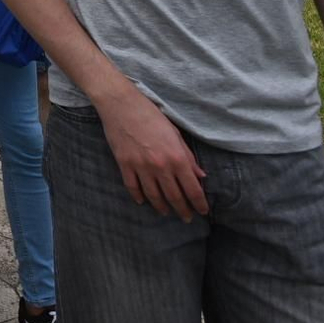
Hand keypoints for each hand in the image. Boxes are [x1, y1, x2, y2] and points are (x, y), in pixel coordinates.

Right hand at [98, 87, 209, 220]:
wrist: (121, 105)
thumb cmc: (151, 115)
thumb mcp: (175, 133)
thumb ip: (188, 156)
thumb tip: (200, 175)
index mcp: (177, 157)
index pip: (192, 188)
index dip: (199, 203)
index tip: (203, 211)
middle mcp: (160, 166)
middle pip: (174, 196)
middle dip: (183, 210)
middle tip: (187, 218)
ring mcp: (141, 167)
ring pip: (154, 196)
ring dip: (162, 207)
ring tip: (166, 213)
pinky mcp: (124, 165)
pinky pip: (133, 187)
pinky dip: (139, 197)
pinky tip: (143, 201)